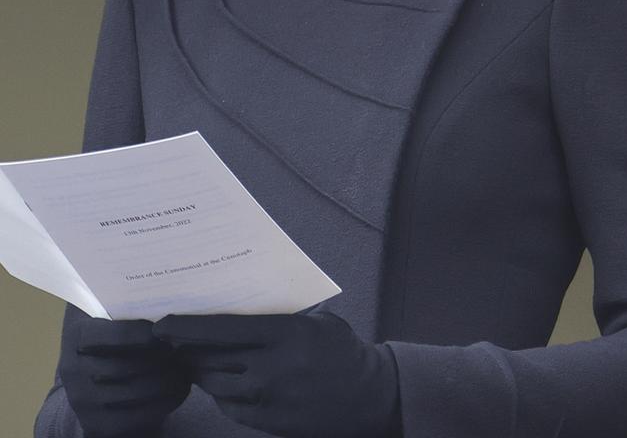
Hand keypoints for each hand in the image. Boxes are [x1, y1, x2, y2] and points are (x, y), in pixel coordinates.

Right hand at [59, 312, 190, 436]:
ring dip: (168, 380)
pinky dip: (165, 403)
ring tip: (188, 369)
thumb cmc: (110, 332)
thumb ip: (128, 301)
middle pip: (123, 366)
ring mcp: (82, 399)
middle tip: (185, 350)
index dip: (138, 333)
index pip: (107, 334)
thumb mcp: (109, 312)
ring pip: (134, 391)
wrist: (91, 378)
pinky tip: (180, 389)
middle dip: (160, 359)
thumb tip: (167, 284)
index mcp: (76, 331)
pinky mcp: (95, 423)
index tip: (163, 330)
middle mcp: (72, 367)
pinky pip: (137, 416)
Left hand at [152, 309, 401, 437]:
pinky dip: (220, 393)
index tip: (162, 323)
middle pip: (209, 358)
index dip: (186, 326)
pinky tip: (223, 382)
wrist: (367, 395)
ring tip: (195, 360)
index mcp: (281, 334)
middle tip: (173, 341)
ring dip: (201, 372)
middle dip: (187, 350)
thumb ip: (279, 314)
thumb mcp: (314, 321)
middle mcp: (269, 367)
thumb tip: (236, 300)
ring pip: (214, 384)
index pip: (220, 329)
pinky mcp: (268, 423)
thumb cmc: (340, 349)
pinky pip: (229, 407)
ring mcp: (267, 399)